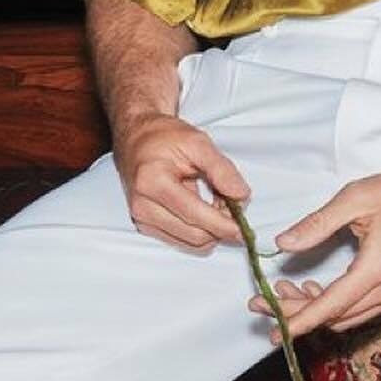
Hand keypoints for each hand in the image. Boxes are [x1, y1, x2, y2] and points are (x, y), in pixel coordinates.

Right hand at [114, 112, 249, 254]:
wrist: (137, 138)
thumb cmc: (165, 137)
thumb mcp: (198, 142)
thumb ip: (222, 170)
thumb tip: (241, 196)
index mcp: (153, 182)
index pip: (194, 215)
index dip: (223, 224)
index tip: (244, 228)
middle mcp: (143, 205)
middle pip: (195, 235)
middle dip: (220, 226)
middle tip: (232, 203)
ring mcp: (142, 218)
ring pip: (191, 242)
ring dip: (211, 230)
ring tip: (215, 201)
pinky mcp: (145, 226)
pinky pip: (182, 241)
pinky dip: (199, 230)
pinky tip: (202, 209)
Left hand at [249, 164, 380, 341]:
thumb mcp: (356, 198)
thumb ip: (318, 223)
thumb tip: (283, 244)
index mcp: (377, 268)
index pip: (331, 305)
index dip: (300, 320)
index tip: (275, 331)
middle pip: (336, 316)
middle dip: (297, 315)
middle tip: (263, 304)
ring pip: (348, 317)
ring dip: (315, 312)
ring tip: (284, 294)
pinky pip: (361, 310)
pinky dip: (335, 307)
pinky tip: (316, 291)